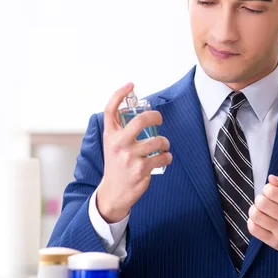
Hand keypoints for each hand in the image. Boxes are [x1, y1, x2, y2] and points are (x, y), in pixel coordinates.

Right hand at [96, 83, 171, 222]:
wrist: (113, 192)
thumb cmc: (116, 164)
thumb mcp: (111, 144)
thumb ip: (120, 128)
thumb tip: (133, 109)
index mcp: (110, 135)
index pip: (110, 109)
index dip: (119, 94)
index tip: (131, 85)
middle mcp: (117, 144)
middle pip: (141, 120)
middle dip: (156, 116)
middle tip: (159, 119)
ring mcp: (129, 157)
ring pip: (158, 140)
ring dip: (165, 143)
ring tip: (163, 146)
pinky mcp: (140, 169)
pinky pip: (162, 157)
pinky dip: (167, 157)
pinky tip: (164, 158)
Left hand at [247, 175, 277, 267]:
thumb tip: (270, 178)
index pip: (272, 192)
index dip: (267, 188)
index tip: (270, 191)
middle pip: (262, 203)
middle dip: (260, 198)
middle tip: (265, 200)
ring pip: (255, 216)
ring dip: (254, 209)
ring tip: (261, 209)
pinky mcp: (275, 243)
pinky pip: (253, 229)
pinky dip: (252, 221)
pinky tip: (259, 219)